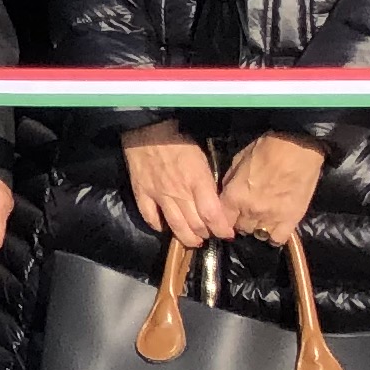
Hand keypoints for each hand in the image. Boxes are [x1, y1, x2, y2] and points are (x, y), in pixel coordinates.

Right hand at [120, 129, 230, 247]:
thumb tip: (214, 200)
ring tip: (193, 241)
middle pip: (195, 224)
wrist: (148, 128)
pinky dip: (158, 226)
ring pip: (175, 226)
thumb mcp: (203, 158)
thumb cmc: (180, 139)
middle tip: (210, 236)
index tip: (227, 234)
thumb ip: (208, 181)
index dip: (221, 229)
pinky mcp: (142, 193)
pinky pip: (150, 217)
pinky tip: (164, 228)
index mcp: (198, 181)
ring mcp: (159, 195)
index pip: (213, 215)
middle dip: (206, 234)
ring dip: (187, 237)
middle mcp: (180, 192)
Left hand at [219, 131, 325, 247]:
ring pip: (258, 235)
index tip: (230, 215)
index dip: (225, 219)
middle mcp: (250, 211)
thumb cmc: (265, 149)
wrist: (297, 148)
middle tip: (248, 213)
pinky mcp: (291, 219)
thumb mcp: (237, 161)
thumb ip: (230, 182)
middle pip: (240, 228)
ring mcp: (271, 217)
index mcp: (234, 196)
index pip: (222, 220)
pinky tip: (275, 227)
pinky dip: (275, 236)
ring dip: (258, 228)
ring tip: (262, 219)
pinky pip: (278, 239)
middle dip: (241, 221)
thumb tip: (227, 195)